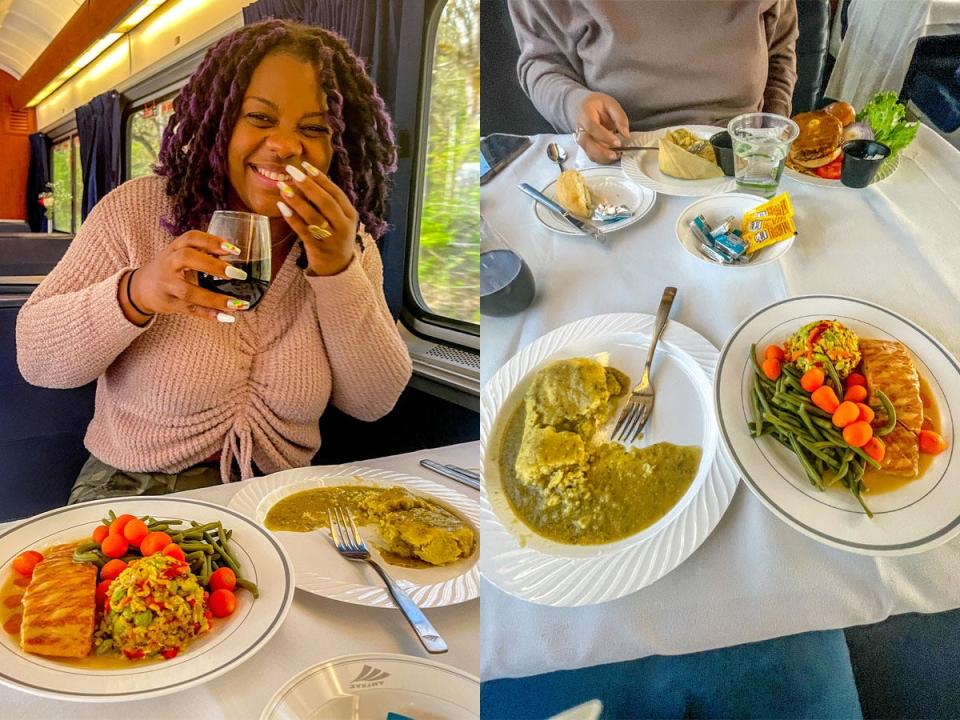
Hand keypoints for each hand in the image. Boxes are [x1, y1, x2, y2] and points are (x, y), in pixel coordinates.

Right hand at [125, 230, 248, 322]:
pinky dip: (209, 314)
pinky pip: (190, 310)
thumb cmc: (171, 268)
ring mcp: (168, 285)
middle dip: (213, 265)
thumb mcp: (181, 255)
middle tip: (237, 274)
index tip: (234, 250)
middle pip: (186, 258)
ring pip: (189, 292)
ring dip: (215, 299)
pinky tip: (227, 317)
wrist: (142, 288)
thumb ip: (204, 253)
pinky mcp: (170, 304)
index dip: (212, 241)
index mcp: (175, 248)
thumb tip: (232, 257)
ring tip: (238, 304)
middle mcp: (169, 264)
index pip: (191, 238)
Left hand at [275, 161, 358, 275]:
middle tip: (292, 172)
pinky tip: (282, 207)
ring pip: (313, 216)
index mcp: (350, 215)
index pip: (336, 192)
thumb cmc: (334, 237)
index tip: (306, 165)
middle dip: (308, 185)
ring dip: (297, 200)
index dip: (321, 178)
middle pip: (326, 202)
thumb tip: (310, 177)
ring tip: (283, 187)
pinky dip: (292, 218)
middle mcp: (344, 226)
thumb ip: (330, 202)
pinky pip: (303, 231)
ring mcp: (332, 239)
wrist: (338, 269)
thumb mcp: (340, 220)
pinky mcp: (318, 249)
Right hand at [573, 92, 630, 163]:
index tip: (617, 142)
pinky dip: (602, 159)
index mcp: (585, 114)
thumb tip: (625, 134)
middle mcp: (580, 128)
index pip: (592, 127)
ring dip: (603, 157)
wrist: (585, 107)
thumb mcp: (611, 104)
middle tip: (616, 154)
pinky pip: (592, 156)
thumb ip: (619, 117)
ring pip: (588, 152)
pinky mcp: (585, 146)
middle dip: (602, 151)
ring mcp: (581, 138)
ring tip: (616, 156)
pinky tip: (612, 156)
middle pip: (587, 143)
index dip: (604, 136)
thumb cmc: (597, 104)